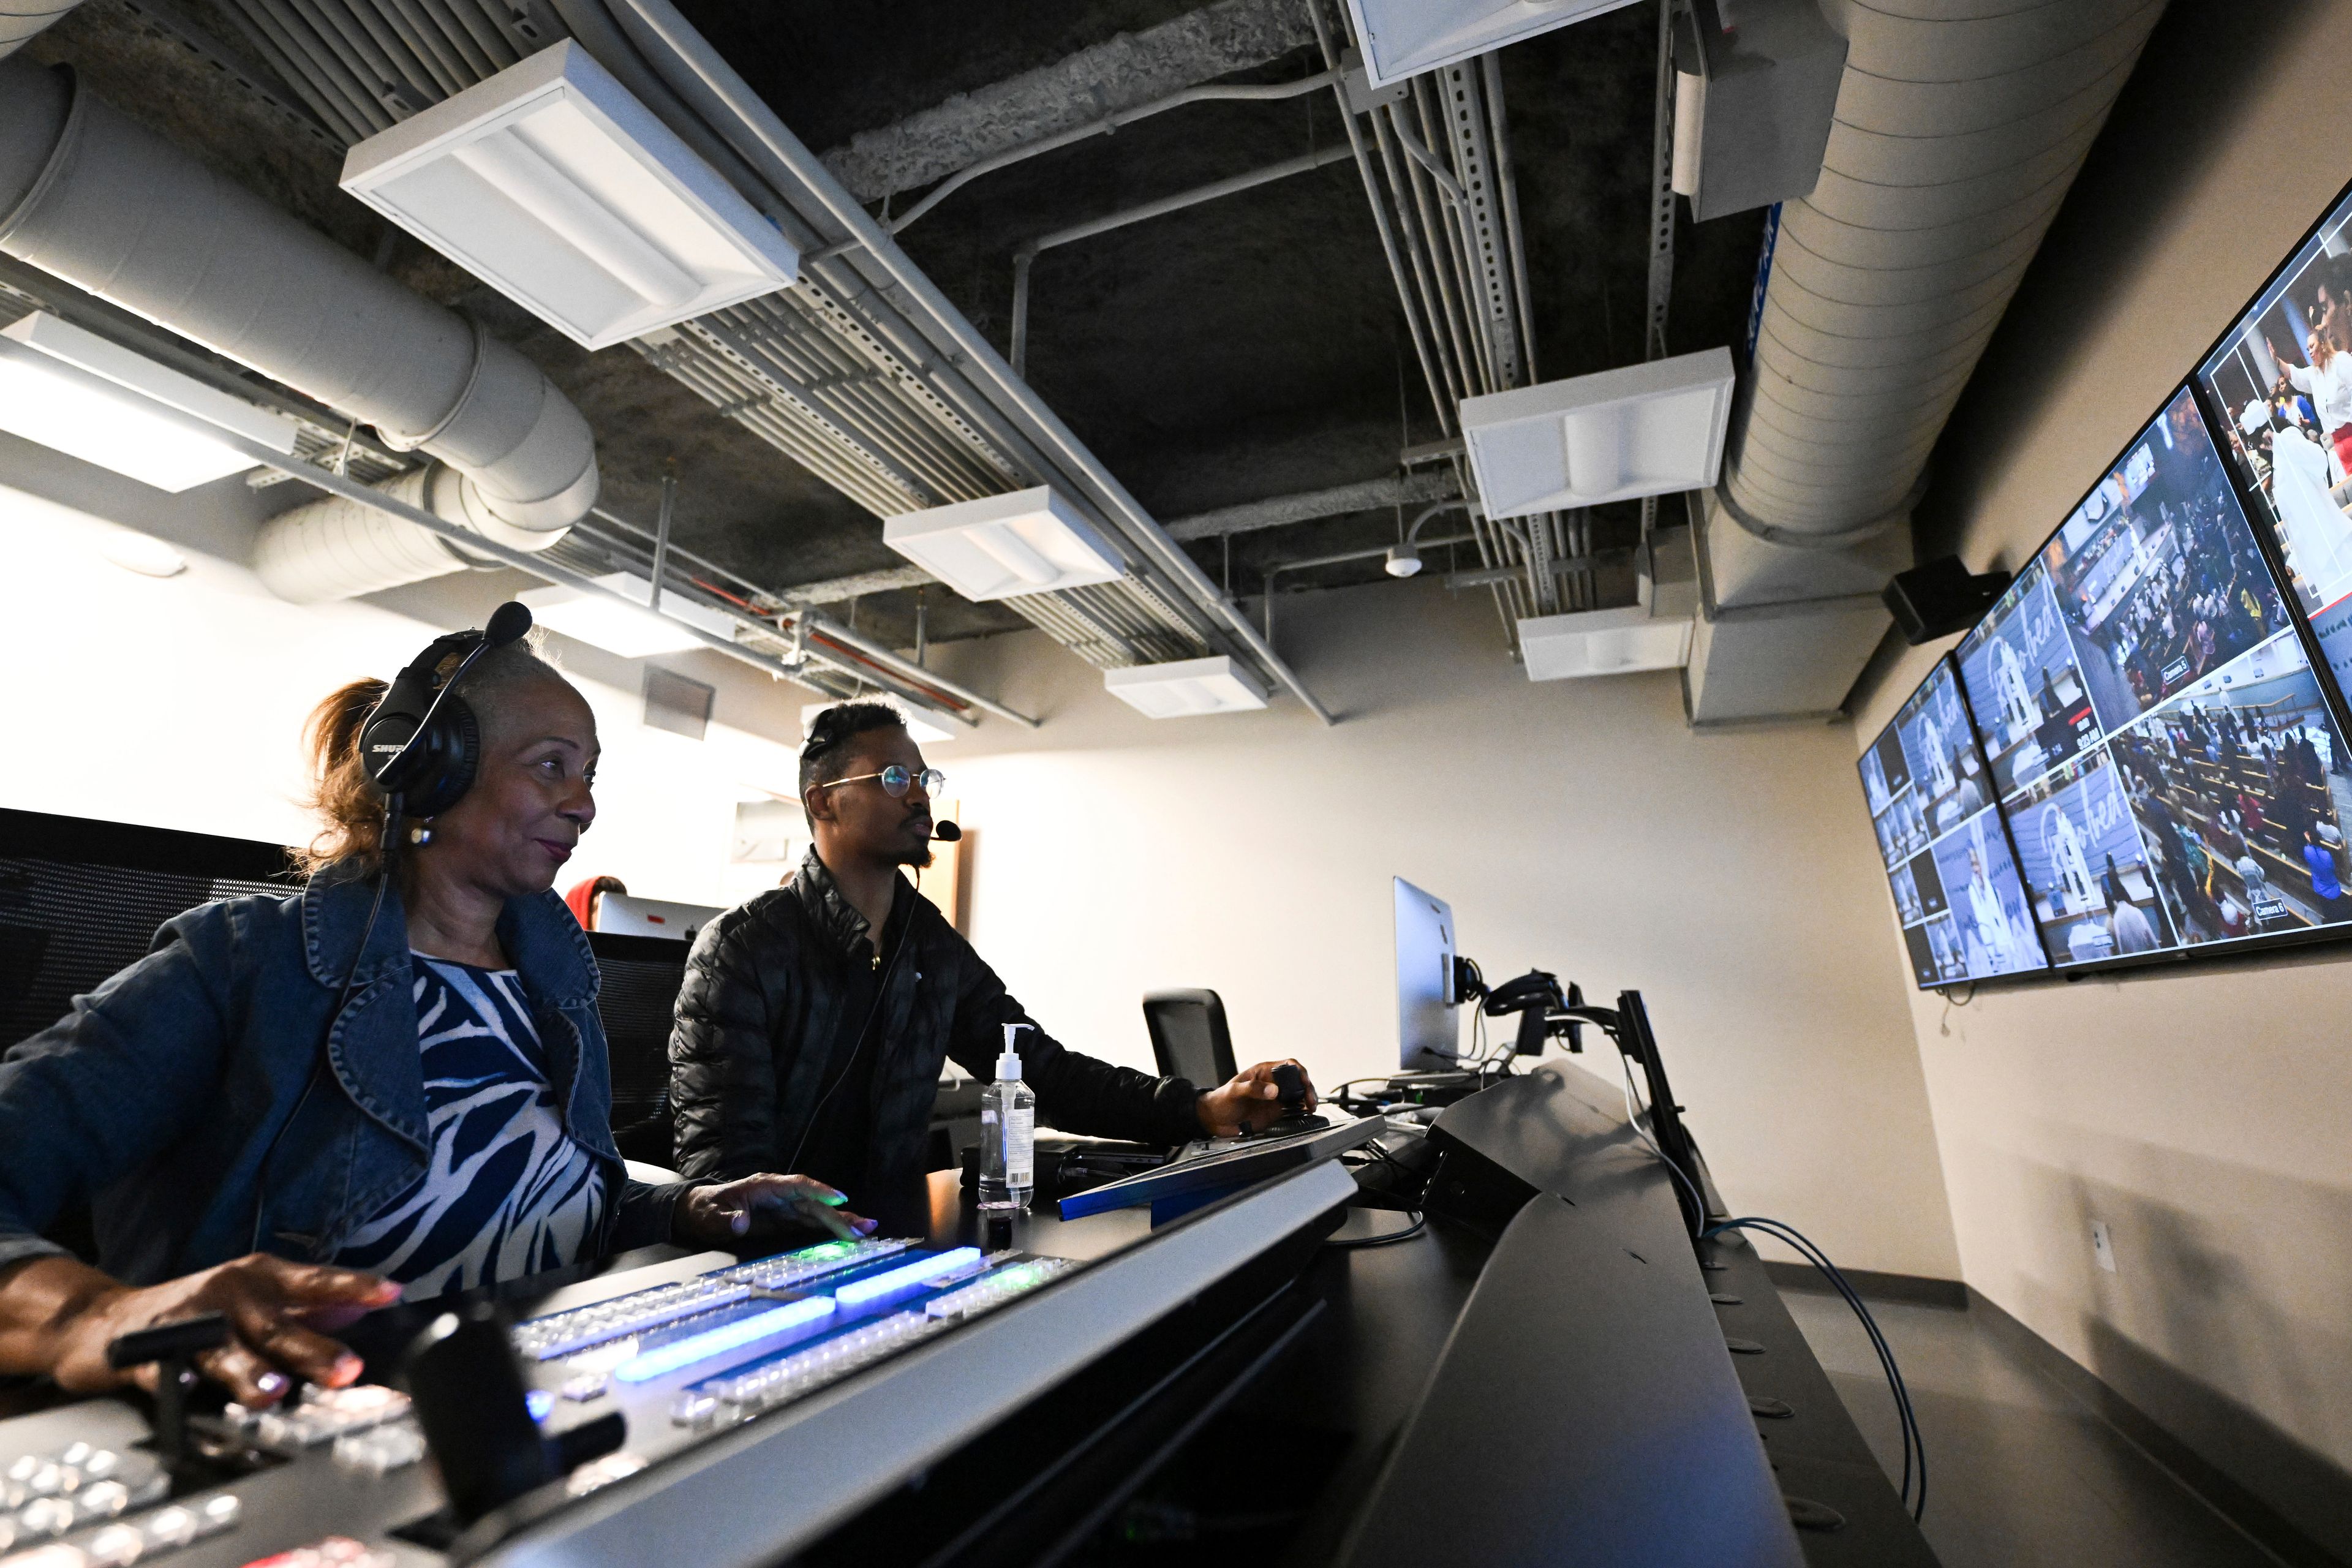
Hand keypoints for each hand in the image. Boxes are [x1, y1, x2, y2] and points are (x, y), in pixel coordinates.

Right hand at [12, 1254, 399, 1405]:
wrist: (105, 1320)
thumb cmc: (195, 1311)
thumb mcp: (254, 1299)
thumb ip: (305, 1307)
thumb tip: (358, 1310)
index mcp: (259, 1277)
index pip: (315, 1280)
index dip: (354, 1286)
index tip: (392, 1293)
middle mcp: (227, 1293)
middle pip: (277, 1324)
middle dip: (313, 1349)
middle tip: (347, 1368)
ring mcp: (186, 1321)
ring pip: (225, 1349)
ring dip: (250, 1370)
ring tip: (274, 1391)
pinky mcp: (145, 1350)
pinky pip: (165, 1367)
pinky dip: (178, 1378)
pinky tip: (190, 1388)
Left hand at [675, 1174, 878, 1245]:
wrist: (699, 1211)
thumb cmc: (705, 1209)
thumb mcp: (709, 1216)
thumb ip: (724, 1219)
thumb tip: (742, 1222)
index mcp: (765, 1186)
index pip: (797, 1185)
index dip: (819, 1191)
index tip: (839, 1199)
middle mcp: (780, 1195)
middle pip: (814, 1203)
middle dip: (840, 1214)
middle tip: (864, 1227)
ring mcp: (785, 1207)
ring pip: (818, 1213)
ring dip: (841, 1222)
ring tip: (866, 1231)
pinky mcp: (786, 1220)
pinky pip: (812, 1223)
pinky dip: (830, 1229)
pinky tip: (849, 1235)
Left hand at [1197, 1059, 1316, 1136]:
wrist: (1214, 1119)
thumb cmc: (1221, 1100)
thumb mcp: (1234, 1091)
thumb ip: (1253, 1089)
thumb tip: (1274, 1090)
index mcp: (1264, 1072)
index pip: (1288, 1065)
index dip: (1299, 1071)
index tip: (1304, 1081)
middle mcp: (1272, 1084)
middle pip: (1297, 1081)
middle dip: (1307, 1088)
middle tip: (1310, 1100)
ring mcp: (1275, 1099)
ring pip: (1298, 1096)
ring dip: (1307, 1100)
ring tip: (1311, 1108)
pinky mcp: (1275, 1113)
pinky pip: (1292, 1110)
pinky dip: (1301, 1112)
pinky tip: (1305, 1115)